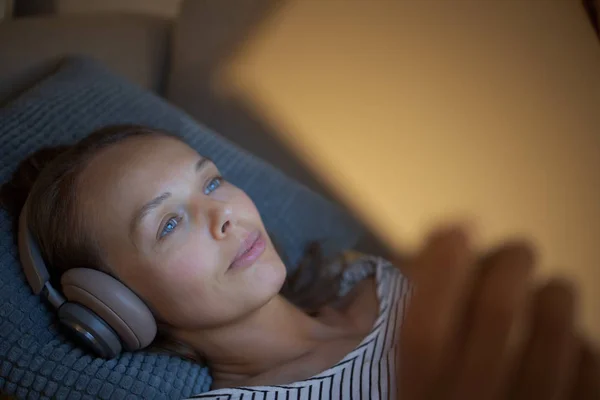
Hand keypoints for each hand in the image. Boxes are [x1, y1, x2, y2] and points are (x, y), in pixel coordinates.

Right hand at [397, 226, 598, 398]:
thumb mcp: (410, 387)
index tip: (456, 230)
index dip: (439, 268)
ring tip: (550, 293)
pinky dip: (584, 346)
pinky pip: (594, 367)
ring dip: (555, 295)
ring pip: (558, 328)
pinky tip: (571, 347)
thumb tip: (435, 257)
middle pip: (497, 311)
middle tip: (516, 251)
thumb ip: (412, 329)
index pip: (424, 329)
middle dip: (510, 260)